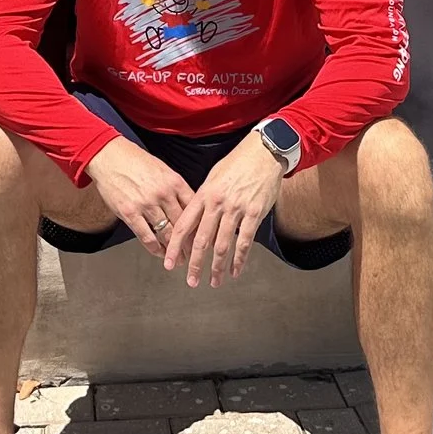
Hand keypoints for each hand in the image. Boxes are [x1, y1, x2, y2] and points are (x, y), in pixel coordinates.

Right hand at [86, 138, 194, 262]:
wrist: (109, 156)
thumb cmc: (135, 161)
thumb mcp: (162, 170)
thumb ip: (175, 188)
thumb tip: (187, 206)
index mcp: (174, 182)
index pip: (194, 208)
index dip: (200, 226)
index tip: (202, 236)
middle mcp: (163, 194)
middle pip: (183, 224)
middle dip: (189, 242)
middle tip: (193, 253)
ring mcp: (147, 204)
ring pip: (167, 233)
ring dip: (174, 250)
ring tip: (178, 259)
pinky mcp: (130, 213)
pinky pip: (147, 237)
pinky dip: (155, 249)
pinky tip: (159, 254)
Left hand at [161, 132, 286, 286]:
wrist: (263, 152)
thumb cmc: (236, 164)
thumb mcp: (213, 178)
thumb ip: (203, 201)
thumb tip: (197, 224)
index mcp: (203, 194)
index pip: (183, 226)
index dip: (174, 247)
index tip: (169, 263)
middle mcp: (217, 203)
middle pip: (201, 241)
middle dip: (195, 264)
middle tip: (191, 281)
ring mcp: (236, 209)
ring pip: (223, 245)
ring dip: (218, 267)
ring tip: (214, 281)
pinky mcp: (254, 213)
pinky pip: (245, 241)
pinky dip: (240, 259)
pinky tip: (236, 271)